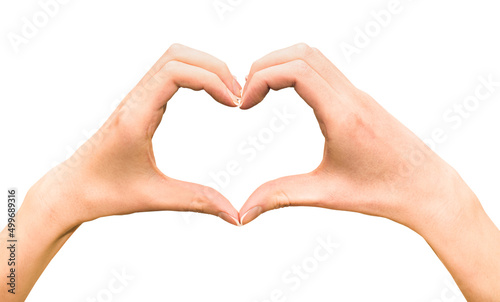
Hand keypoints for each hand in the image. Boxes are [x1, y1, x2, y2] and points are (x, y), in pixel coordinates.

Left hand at [31, 44, 241, 230]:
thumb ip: (198, 201)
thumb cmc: (103, 193)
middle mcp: (136, 99)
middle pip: (178, 55)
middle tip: (238, 96)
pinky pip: (170, 73)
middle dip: (214, 68)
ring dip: (205, 68)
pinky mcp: (140, 102)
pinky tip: (211, 96)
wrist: (71, 189)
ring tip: (229, 94)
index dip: (211, 79)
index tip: (234, 104)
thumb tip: (235, 215)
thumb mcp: (154, 197)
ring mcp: (137, 98)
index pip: (175, 72)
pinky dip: (196, 75)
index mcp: (136, 115)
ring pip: (173, 59)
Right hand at [237, 43, 499, 300]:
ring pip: (313, 55)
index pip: (296, 71)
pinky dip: (296, 70)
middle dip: (264, 66)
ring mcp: (358, 93)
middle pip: (301, 53)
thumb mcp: (326, 194)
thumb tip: (243, 213)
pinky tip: (284, 93)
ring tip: (259, 92)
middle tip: (245, 95)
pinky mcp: (359, 97)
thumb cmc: (383, 193)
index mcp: (343, 116)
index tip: (244, 105)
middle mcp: (351, 96)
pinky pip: (323, 68)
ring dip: (280, 64)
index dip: (261, 79)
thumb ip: (280, 197)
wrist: (428, 188)